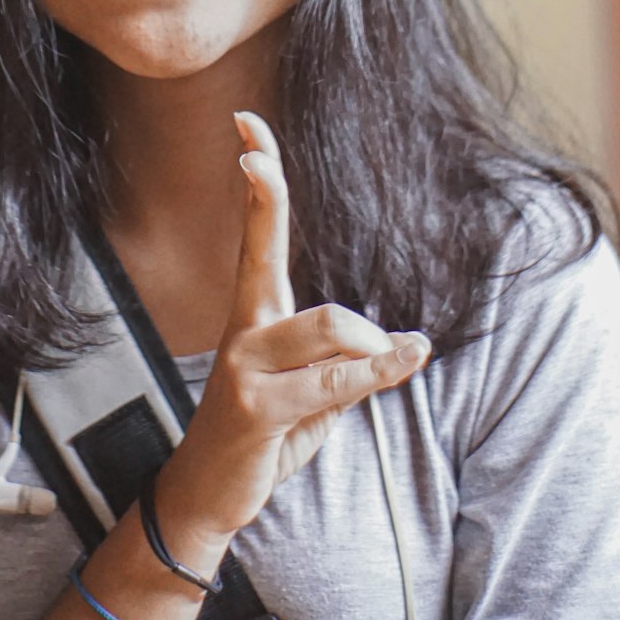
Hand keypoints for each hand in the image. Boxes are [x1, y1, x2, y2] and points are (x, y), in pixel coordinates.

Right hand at [159, 110, 429, 543]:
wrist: (211, 491)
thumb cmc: (266, 428)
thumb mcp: (309, 385)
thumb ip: (343, 356)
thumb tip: (400, 343)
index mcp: (256, 312)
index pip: (259, 233)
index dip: (258, 180)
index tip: (247, 128)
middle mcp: (244, 327)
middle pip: (268, 250)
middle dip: (263, 196)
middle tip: (251, 156)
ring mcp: (245, 365)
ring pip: (329, 324)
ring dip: (372, 346)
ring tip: (391, 362)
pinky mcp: (258, 406)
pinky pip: (336, 381)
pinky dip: (380, 371)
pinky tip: (408, 357)